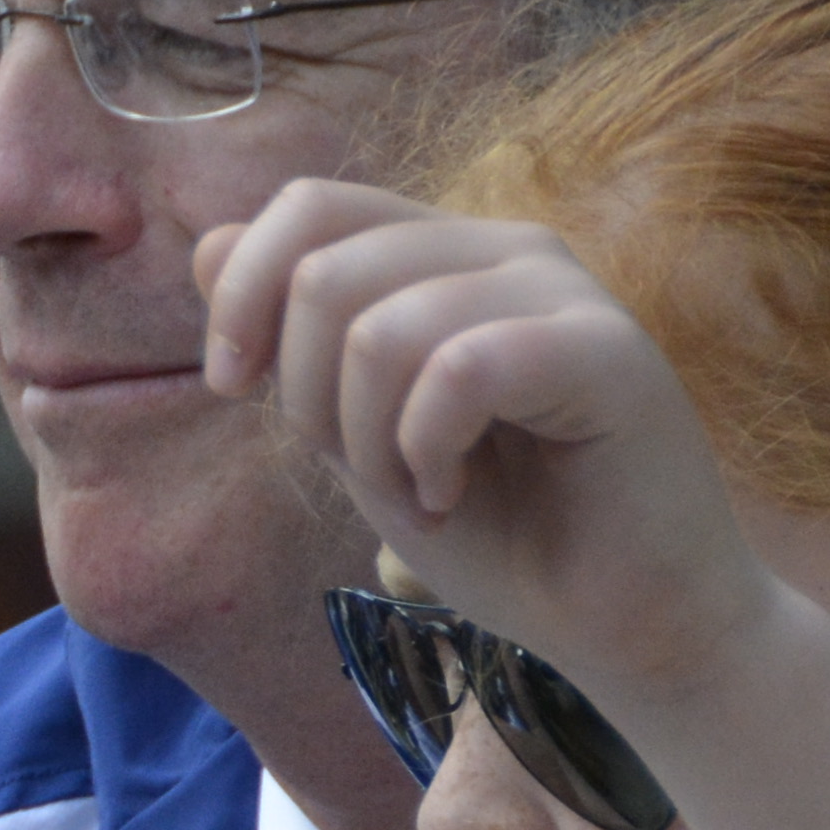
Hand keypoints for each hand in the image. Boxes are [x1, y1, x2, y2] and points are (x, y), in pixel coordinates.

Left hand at [194, 181, 774, 705]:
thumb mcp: (358, 437)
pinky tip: (452, 495)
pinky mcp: (607, 350)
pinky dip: (426, 450)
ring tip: (426, 497)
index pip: (310, 206)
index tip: (233, 388)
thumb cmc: (504, 535)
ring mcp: (562, 290)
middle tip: (373, 473)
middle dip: (309, 398)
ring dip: (372, 443)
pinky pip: (459, 367)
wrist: (621, 623)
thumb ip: (294, 344)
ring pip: (381, 328)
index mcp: (446, 257)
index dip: (244, 293)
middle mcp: (505, 249)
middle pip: (327, 270)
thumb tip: (208, 243)